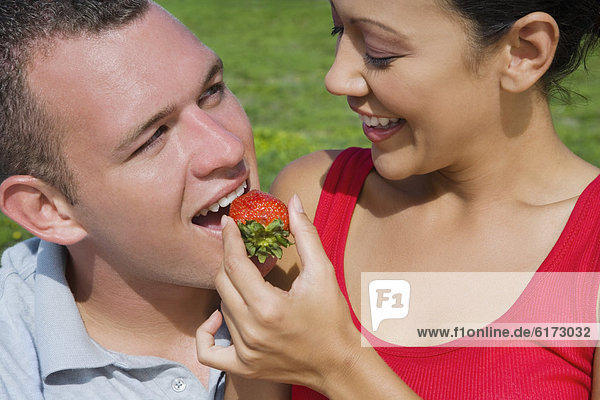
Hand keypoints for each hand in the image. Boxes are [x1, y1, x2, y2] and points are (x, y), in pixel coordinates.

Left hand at [196, 194, 358, 390]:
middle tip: (244, 250)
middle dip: (230, 259)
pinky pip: (209, 351)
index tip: (228, 223)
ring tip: (249, 279)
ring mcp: (245, 351)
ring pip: (220, 306)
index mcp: (269, 306)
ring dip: (230, 288)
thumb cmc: (333, 317)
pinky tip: (218, 317)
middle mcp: (252, 330)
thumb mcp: (323, 271)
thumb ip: (306, 234)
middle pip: (222, 282)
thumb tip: (292, 201)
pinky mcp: (244, 367)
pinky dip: (207, 332)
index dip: (230, 239)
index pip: (235, 263)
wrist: (339, 363)